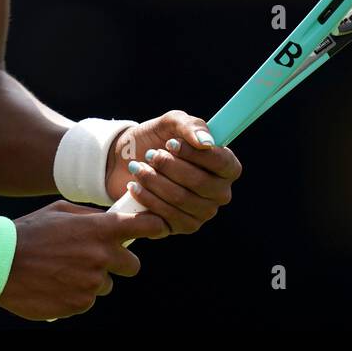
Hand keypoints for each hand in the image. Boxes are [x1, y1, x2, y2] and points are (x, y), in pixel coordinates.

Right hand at [0, 200, 167, 320]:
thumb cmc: (30, 232)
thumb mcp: (61, 211)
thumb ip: (91, 217)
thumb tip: (113, 219)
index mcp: (99, 229)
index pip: (145, 226)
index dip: (155, 226)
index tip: (158, 227)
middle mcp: (101, 257)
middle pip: (132, 265)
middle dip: (120, 262)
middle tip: (98, 257)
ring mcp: (91, 284)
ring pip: (105, 284)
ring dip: (92, 278)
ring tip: (63, 269)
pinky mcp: (79, 304)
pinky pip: (86, 300)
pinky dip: (75, 294)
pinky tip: (55, 283)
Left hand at [105, 110, 242, 233]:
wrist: (126, 161)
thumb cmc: (156, 140)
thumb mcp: (172, 123)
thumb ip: (191, 126)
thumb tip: (206, 142)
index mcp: (226, 166)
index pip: (222, 163)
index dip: (196, 154)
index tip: (171, 143)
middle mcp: (220, 192)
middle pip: (200, 182)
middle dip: (169, 166)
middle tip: (151, 154)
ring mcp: (203, 212)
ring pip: (180, 199)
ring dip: (154, 180)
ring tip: (138, 167)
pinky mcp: (182, 227)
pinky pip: (167, 217)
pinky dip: (147, 198)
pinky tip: (135, 186)